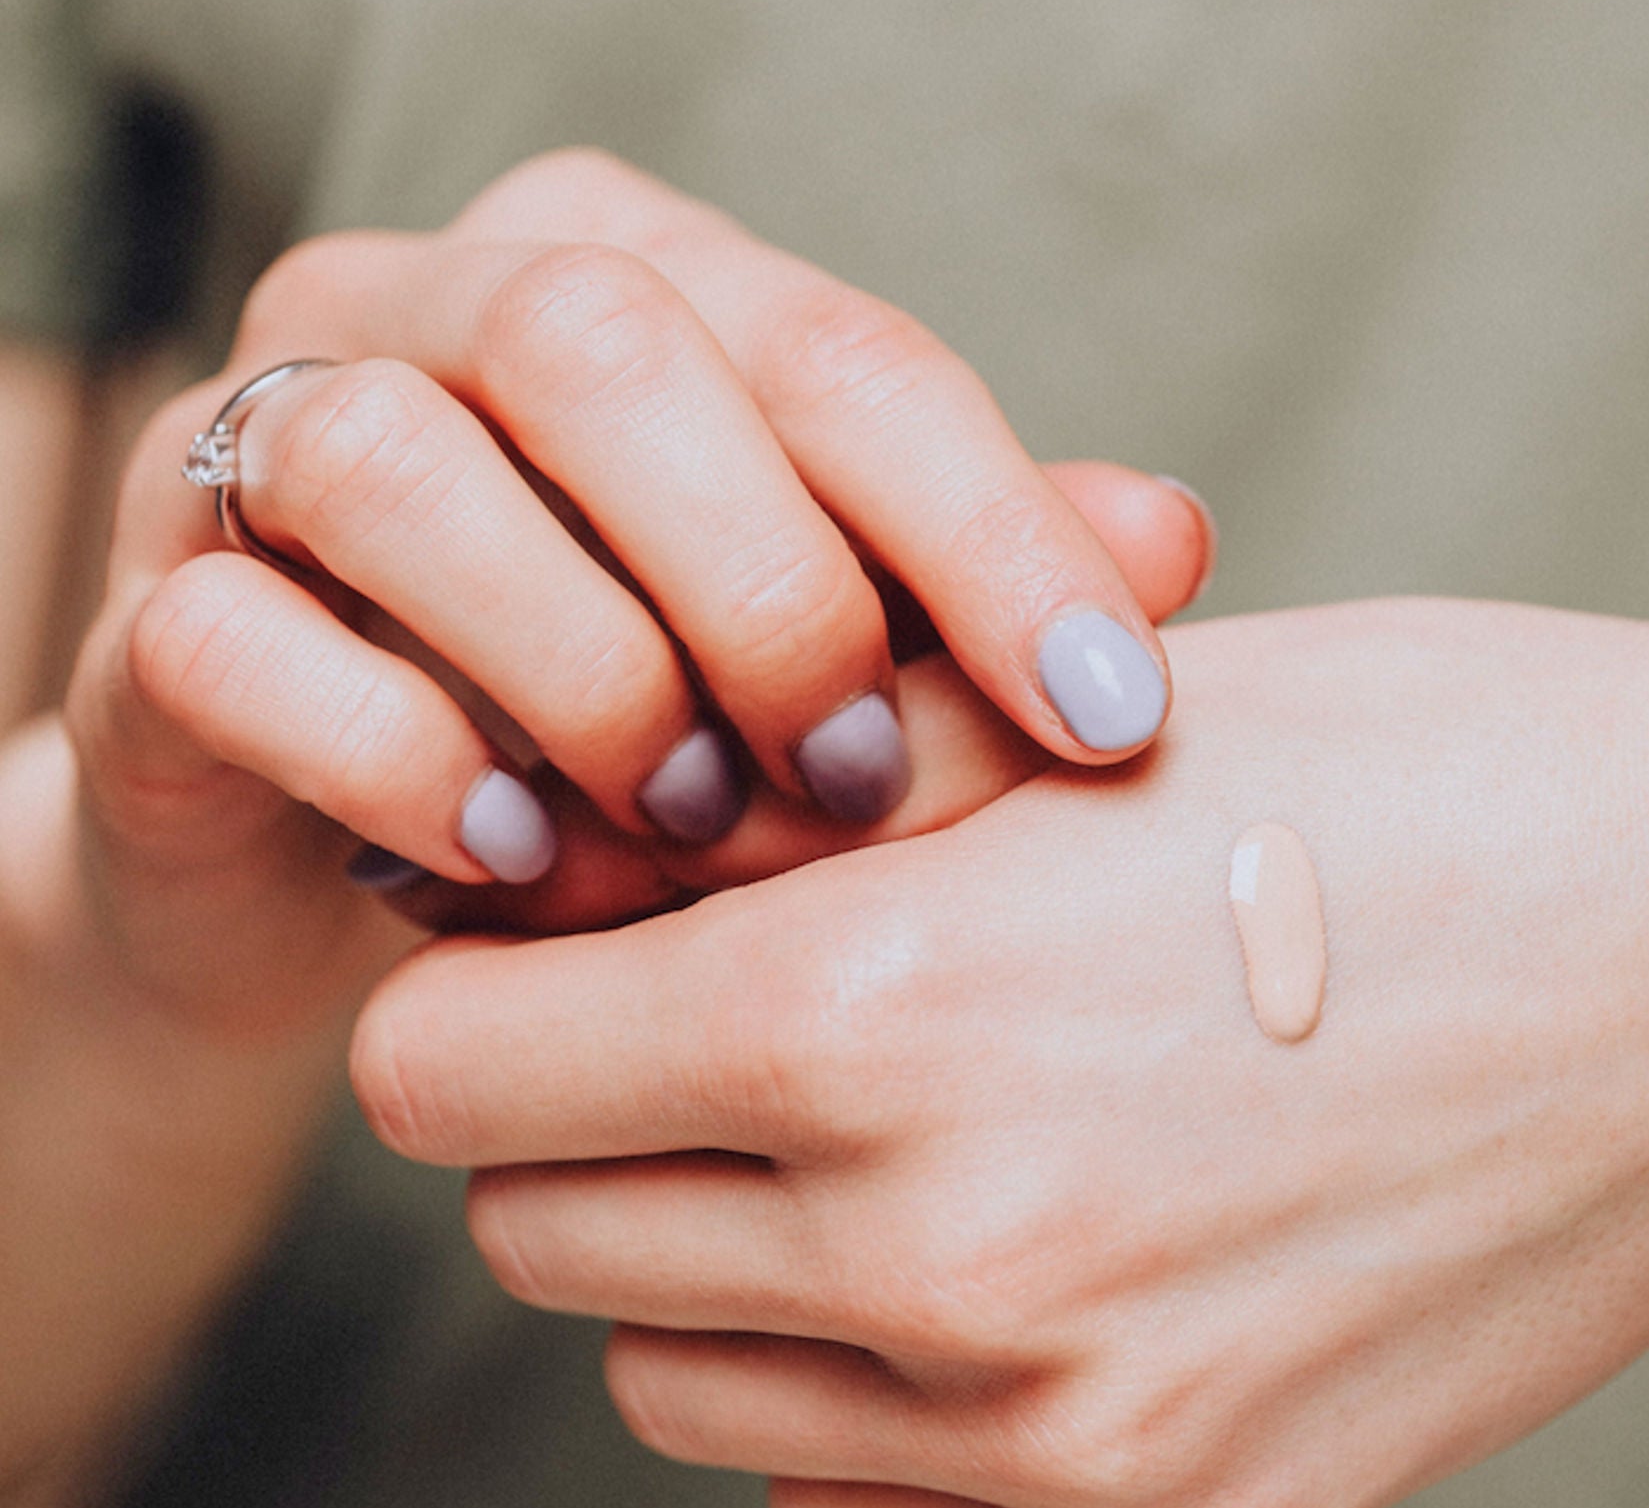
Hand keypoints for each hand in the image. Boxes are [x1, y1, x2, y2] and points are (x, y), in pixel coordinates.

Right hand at [64, 148, 1211, 1022]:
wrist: (362, 842)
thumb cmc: (635, 725)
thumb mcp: (817, 650)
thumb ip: (966, 584)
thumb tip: (1171, 541)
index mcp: (626, 274)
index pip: (838, 348)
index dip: (992, 529)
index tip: (1111, 714)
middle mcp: (427, 305)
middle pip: (602, 346)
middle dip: (765, 583)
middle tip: (853, 782)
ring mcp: (257, 441)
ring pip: (393, 463)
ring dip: (580, 669)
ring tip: (682, 828)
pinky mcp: (150, 605)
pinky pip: (237, 641)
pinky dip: (397, 758)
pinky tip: (505, 858)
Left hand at [350, 600, 1648, 1507]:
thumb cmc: (1405, 776)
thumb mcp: (1067, 719)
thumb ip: (780, 800)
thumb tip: (565, 866)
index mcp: (880, 1011)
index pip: (451, 1075)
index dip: (474, 991)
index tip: (540, 940)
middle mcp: (938, 1261)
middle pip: (538, 1230)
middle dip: (579, 1116)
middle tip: (707, 1006)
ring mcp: (1052, 1435)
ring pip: (671, 1378)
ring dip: (703, 1251)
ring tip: (856, 1115)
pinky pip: (844, 1491)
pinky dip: (838, 1373)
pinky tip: (965, 1230)